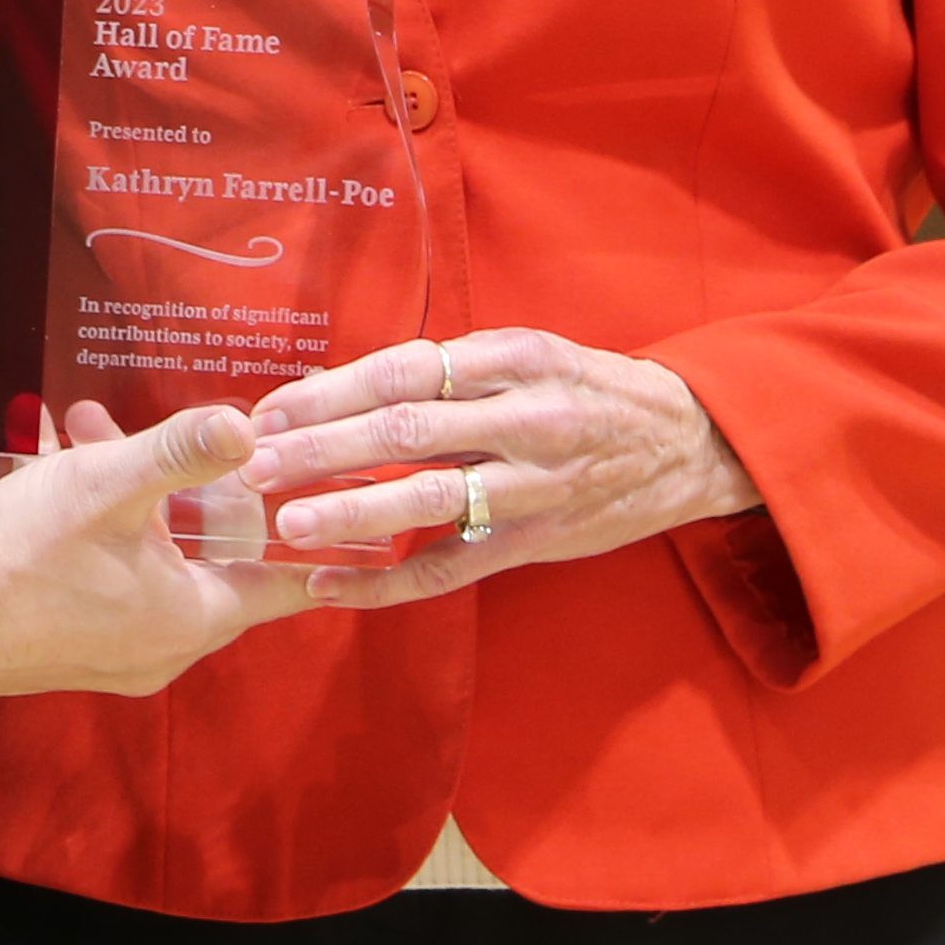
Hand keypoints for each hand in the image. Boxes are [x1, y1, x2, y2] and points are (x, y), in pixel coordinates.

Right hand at [0, 404, 323, 697]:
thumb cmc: (23, 555)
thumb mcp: (109, 486)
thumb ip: (182, 450)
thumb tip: (248, 425)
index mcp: (192, 618)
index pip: (284, 584)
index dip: (310, 538)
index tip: (338, 509)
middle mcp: (165, 648)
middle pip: (212, 560)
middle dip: (193, 487)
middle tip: (184, 435)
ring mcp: (117, 654)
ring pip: (154, 560)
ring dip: (134, 496)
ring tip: (92, 432)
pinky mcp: (73, 646)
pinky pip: (111, 578)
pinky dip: (100, 526)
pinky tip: (56, 466)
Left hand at [239, 328, 763, 606]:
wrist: (689, 443)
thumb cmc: (589, 390)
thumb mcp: (527, 356)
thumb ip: (446, 372)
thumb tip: (336, 387)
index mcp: (515, 359)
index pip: (406, 369)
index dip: (331, 390)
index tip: (271, 408)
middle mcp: (525, 419)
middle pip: (407, 429)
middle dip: (322, 447)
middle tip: (255, 463)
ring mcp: (533, 487)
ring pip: (429, 498)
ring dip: (350, 511)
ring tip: (285, 522)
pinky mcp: (536, 544)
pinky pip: (451, 569)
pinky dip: (387, 583)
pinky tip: (331, 587)